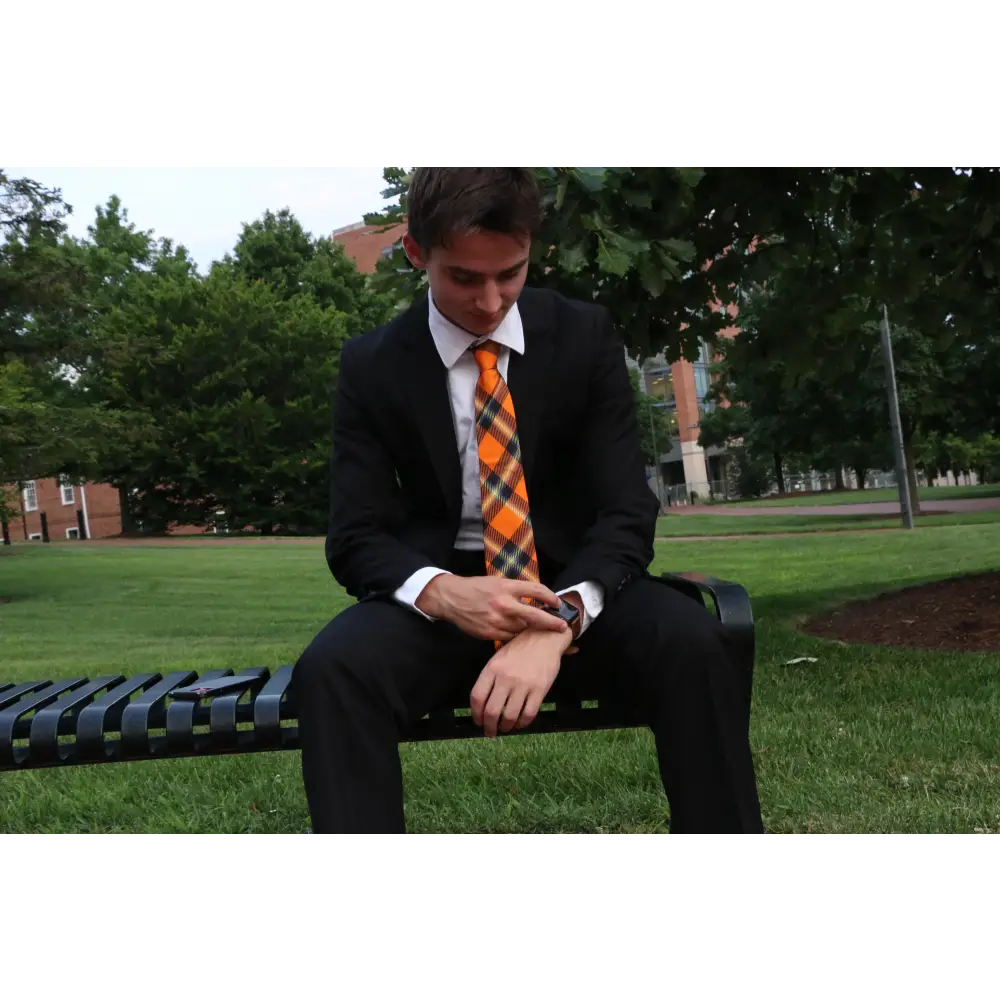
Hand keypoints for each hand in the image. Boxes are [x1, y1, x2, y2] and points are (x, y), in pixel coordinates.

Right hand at [416, 574, 569, 642]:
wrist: (452, 599)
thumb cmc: (477, 588)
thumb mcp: (497, 582)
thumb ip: (516, 591)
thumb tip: (537, 599)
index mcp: (506, 587)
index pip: (536, 590)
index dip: (550, 597)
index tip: (558, 603)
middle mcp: (503, 604)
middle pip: (535, 615)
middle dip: (551, 622)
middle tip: (563, 627)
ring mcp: (496, 621)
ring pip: (522, 630)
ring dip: (532, 631)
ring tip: (542, 633)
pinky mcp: (489, 633)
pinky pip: (509, 638)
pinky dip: (516, 637)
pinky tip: (521, 637)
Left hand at [470, 628, 571, 736]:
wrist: (545, 638)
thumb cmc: (520, 648)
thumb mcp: (499, 657)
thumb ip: (490, 678)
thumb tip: (483, 704)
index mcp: (492, 668)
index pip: (477, 697)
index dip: (475, 714)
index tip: (478, 721)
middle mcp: (505, 677)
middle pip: (491, 711)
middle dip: (489, 726)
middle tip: (490, 732)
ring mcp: (523, 684)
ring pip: (510, 716)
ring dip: (505, 727)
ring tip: (505, 728)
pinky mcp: (540, 689)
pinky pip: (528, 714)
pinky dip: (522, 723)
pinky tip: (519, 724)